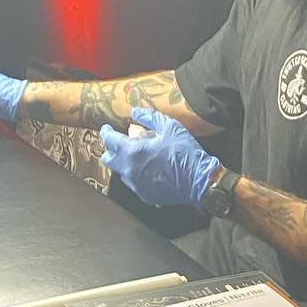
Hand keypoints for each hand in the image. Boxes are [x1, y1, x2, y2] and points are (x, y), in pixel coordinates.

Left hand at [100, 109, 218, 209]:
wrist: (199, 181)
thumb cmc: (185, 154)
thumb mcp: (170, 127)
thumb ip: (149, 117)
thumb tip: (136, 111)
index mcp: (132, 152)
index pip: (109, 140)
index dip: (106, 132)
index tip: (108, 129)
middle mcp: (129, 170)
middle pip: (108, 159)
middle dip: (111, 150)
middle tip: (122, 144)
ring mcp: (136, 185)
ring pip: (121, 172)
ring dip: (126, 163)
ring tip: (143, 156)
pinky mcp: (145, 195)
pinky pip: (134, 183)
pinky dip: (138, 175)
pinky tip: (152, 170)